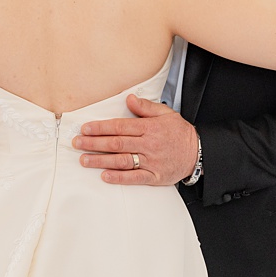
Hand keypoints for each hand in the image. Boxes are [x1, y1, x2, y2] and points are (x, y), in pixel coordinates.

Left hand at [73, 95, 197, 185]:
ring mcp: (151, 161)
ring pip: (121, 160)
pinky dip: (119, 177)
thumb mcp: (166, 114)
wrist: (198, 153)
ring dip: (100, 161)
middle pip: (116, 143)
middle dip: (94, 143)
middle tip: (77, 143)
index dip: (100, 128)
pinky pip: (134, 177)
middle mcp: (148, 144)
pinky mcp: (154, 176)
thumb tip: (128, 99)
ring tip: (84, 160)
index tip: (85, 129)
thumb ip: (146, 107)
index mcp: (149, 128)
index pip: (119, 127)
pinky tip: (104, 175)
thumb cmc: (180, 133)